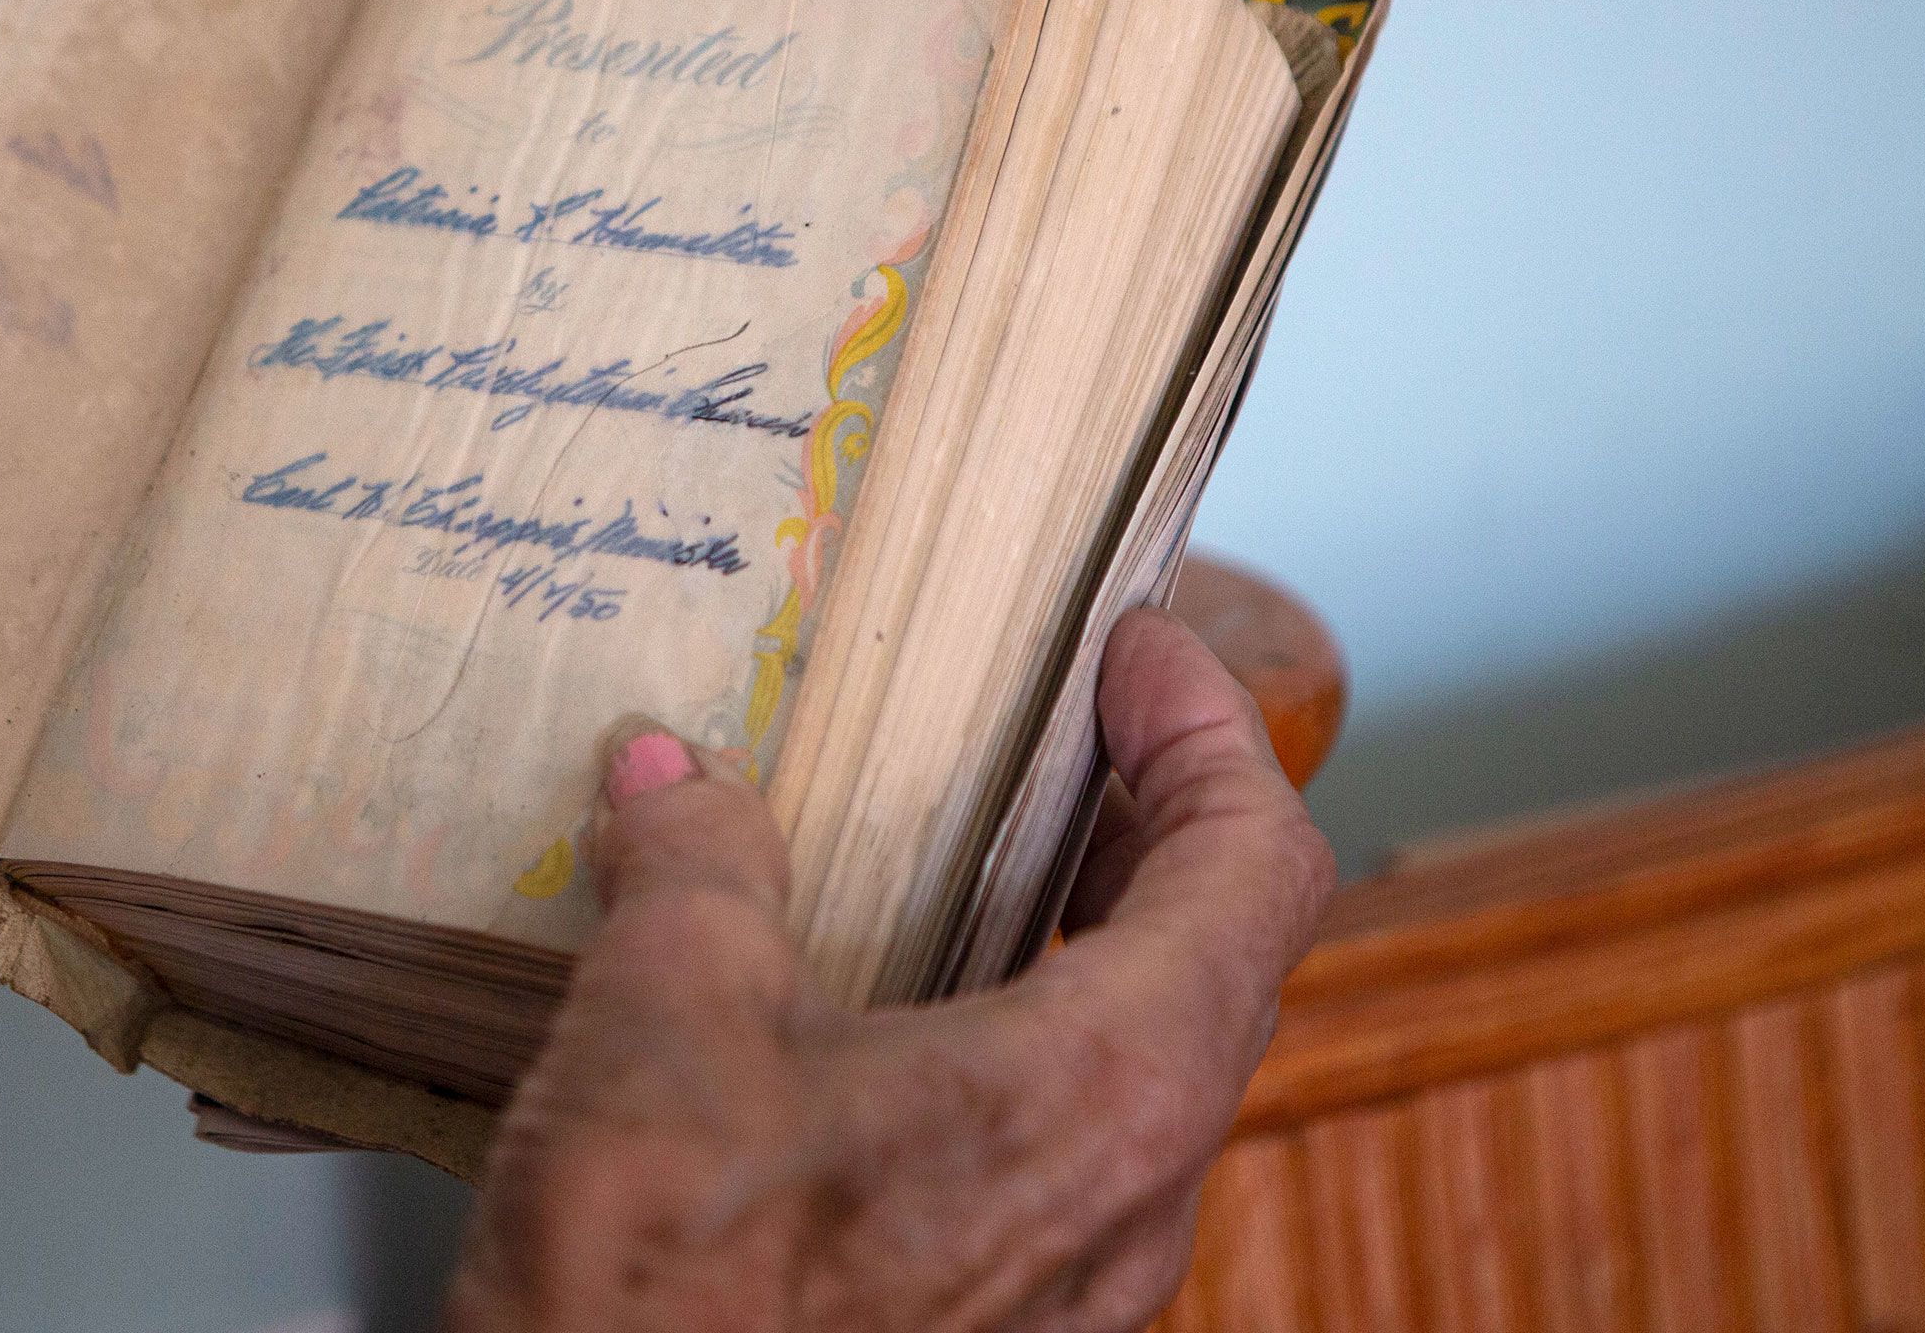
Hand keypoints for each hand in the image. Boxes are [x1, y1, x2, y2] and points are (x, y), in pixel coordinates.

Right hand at [447, 607, 1335, 1331]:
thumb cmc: (668, 1301)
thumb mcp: (670, 1014)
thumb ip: (702, 866)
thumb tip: (679, 779)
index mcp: (1109, 1086)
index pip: (1256, 862)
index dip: (1210, 728)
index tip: (1135, 656)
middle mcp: (1133, 1196)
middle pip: (1218, 960)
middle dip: (1146, 822)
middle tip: (1060, 737)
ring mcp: (1078, 1288)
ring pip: (1142, 1069)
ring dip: (1078, 940)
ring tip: (960, 863)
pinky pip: (1061, 1159)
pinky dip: (1013, 1046)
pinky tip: (876, 1026)